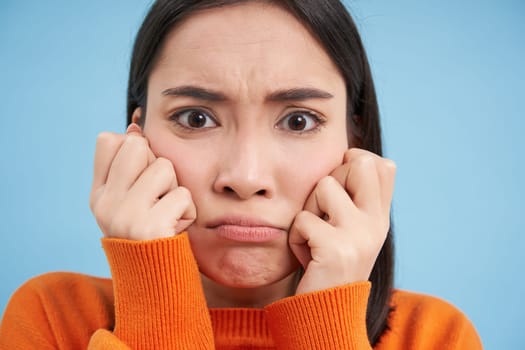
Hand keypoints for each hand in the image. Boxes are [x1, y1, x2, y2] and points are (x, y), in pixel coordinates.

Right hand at [89, 123, 195, 239]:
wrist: (157, 280)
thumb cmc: (151, 234)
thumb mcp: (133, 201)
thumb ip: (131, 167)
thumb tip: (134, 127)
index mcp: (99, 194)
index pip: (108, 140)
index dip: (132, 145)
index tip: (142, 171)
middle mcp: (105, 203)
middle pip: (137, 145)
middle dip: (158, 165)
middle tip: (157, 195)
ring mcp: (124, 215)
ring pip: (165, 167)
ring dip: (175, 188)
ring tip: (167, 212)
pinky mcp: (149, 227)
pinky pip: (182, 195)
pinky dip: (188, 211)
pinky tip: (175, 227)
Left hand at [289, 148, 395, 294]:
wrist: (327, 313)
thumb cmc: (328, 266)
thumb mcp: (351, 231)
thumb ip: (356, 199)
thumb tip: (349, 156)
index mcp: (380, 217)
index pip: (383, 165)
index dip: (356, 161)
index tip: (340, 183)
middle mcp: (377, 224)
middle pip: (359, 163)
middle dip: (329, 180)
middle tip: (324, 212)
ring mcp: (359, 235)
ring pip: (324, 186)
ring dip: (308, 209)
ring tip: (314, 236)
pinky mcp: (336, 249)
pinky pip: (303, 219)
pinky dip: (296, 237)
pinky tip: (307, 256)